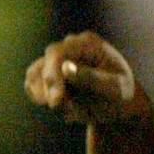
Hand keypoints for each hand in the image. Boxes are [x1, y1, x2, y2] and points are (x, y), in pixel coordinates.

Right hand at [25, 32, 152, 129]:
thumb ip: (93, 78)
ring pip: (35, 76)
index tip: (56, 102)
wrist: (118, 104)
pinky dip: (43, 99)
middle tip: (62, 110)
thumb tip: (66, 67)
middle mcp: (69, 45)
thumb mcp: (116, 89)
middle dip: (51, 91)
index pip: (58, 53)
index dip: (52, 76)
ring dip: (48, 97)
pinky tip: (65, 106)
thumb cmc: (121, 95)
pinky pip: (32, 84)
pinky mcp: (46, 70)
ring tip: (73, 110)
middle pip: (44, 65)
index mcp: (89, 44)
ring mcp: (56, 58)